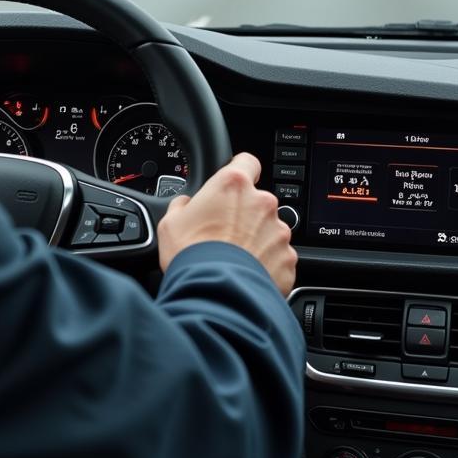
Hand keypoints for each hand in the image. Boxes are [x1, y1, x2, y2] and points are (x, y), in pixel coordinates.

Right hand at [157, 153, 296, 294]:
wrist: (214, 296)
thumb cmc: (191, 255)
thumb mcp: (170, 222)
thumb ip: (183, 205)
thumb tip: (186, 205)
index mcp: (233, 185)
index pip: (247, 161)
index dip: (240, 170)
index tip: (232, 183)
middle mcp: (262, 203)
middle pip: (257, 201)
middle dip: (244, 214)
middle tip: (223, 234)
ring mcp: (279, 232)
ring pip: (269, 230)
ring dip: (256, 240)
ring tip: (234, 260)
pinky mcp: (288, 259)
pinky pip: (278, 257)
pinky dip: (266, 264)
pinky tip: (246, 275)